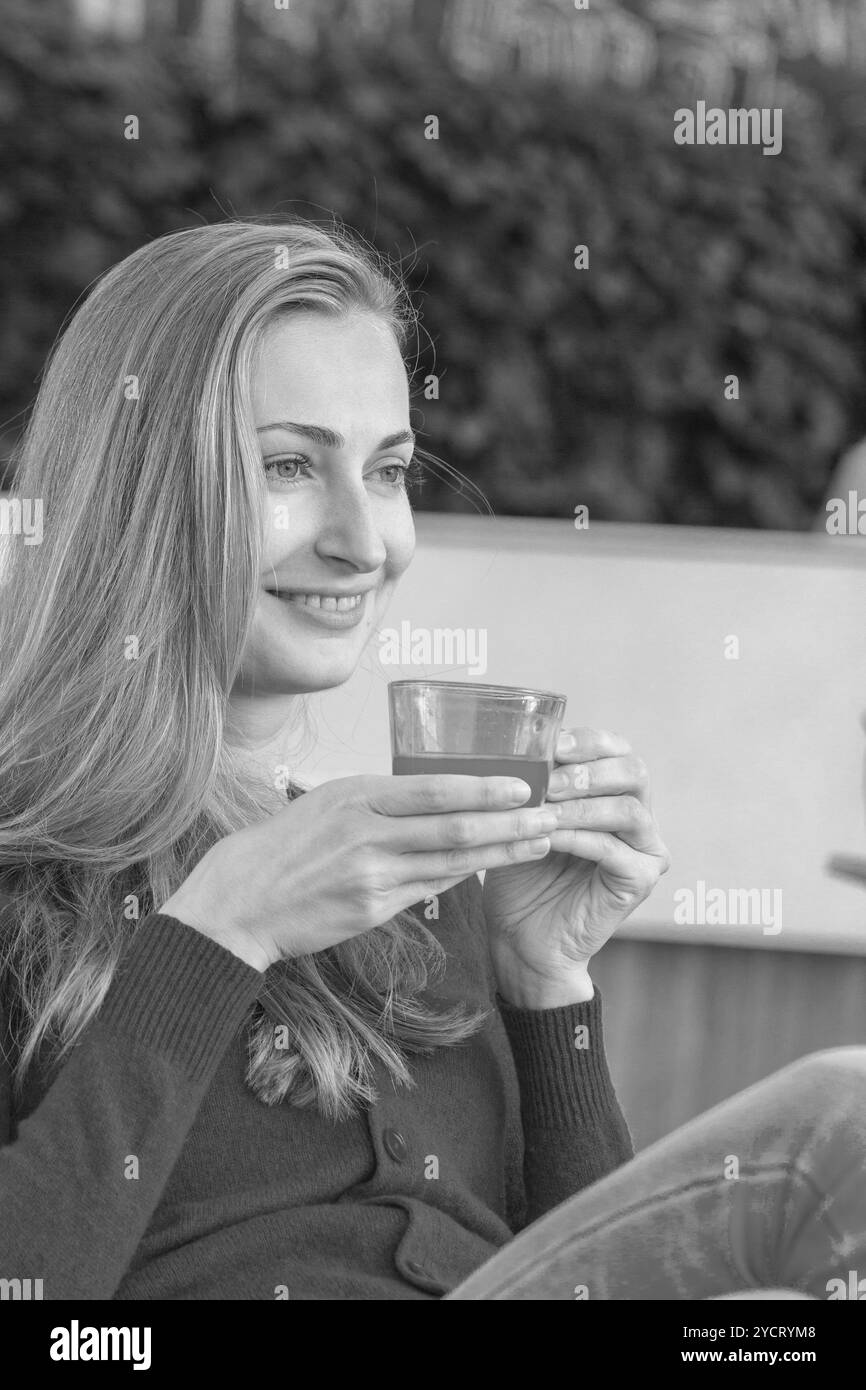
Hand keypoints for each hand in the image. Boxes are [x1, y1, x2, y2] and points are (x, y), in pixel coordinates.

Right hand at [158, 772, 560, 970]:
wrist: (240, 902)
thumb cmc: (283, 845)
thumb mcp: (328, 803)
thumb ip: (380, 802)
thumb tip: (437, 798)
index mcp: (356, 796)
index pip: (436, 790)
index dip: (485, 790)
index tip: (524, 787)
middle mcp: (367, 833)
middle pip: (454, 828)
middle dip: (510, 824)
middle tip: (551, 817)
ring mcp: (371, 876)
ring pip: (451, 862)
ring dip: (500, 853)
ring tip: (537, 842)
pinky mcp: (372, 910)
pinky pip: (429, 888)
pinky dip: (462, 876)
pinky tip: (491, 868)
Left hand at [482, 728, 669, 1002]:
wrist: (521, 938)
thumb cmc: (520, 872)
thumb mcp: (523, 817)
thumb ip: (533, 784)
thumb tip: (519, 745)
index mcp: (614, 792)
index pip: (618, 749)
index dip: (588, 741)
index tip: (551, 743)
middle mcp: (639, 817)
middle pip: (634, 772)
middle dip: (588, 770)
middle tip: (549, 779)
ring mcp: (645, 851)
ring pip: (629, 810)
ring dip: (582, 805)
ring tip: (544, 808)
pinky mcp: (640, 882)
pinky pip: (614, 851)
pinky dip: (578, 838)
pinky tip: (548, 836)